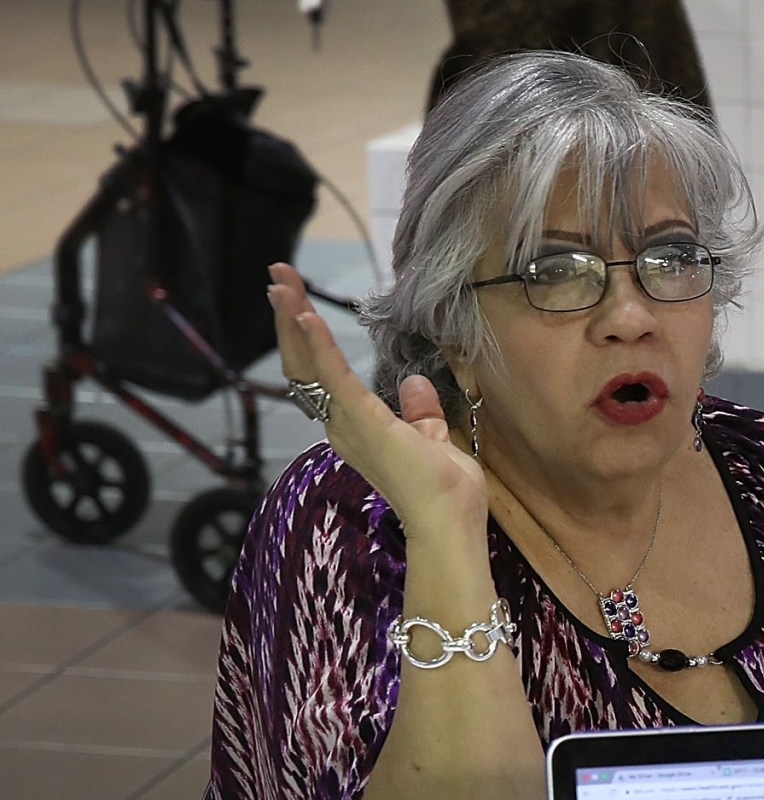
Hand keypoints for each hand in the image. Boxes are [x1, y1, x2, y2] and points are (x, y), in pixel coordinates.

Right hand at [268, 263, 485, 536]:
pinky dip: (318, 343)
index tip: (298, 304)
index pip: (320, 374)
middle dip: (289, 318)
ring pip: (308, 364)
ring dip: (293, 319)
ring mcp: (346, 423)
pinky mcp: (363, 420)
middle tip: (278, 278)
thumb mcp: (431, 438)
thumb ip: (419, 411)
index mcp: (352, 427)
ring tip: (281, 283)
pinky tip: (306, 313)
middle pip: (302, 363)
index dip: (306, 338)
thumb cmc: (443, 490)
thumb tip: (415, 383)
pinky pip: (334, 376)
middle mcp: (338, 424)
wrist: (449, 521)